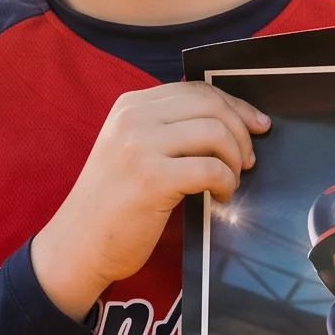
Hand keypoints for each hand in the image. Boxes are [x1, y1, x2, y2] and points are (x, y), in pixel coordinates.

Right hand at [35, 82, 268, 319]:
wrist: (79, 244)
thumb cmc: (112, 202)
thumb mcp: (132, 149)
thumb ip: (167, 129)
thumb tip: (227, 121)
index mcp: (131, 105)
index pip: (196, 90)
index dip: (235, 106)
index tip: (256, 125)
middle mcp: (134, 118)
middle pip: (211, 105)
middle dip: (242, 131)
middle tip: (247, 160)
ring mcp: (141, 146)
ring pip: (216, 133)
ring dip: (234, 159)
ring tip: (230, 181)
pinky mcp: (153, 178)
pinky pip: (212, 169)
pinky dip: (226, 183)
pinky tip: (220, 196)